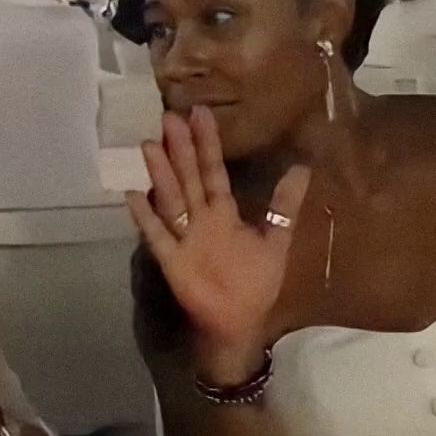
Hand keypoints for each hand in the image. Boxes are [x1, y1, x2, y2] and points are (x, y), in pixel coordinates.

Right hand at [126, 108, 311, 383]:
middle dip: (180, 149)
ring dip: (161, 174)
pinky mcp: (173, 260)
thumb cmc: (256, 282)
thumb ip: (285, 204)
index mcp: (223, 211)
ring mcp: (184, 237)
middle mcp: (200, 218)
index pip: (213, 170)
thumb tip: (303, 166)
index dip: (207, 143)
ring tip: (150, 145)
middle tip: (169, 116)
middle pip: (188, 178)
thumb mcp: (277, 239)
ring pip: (171, 199)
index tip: (199, 113)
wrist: (240, 322)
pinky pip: (157, 236)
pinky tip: (132, 196)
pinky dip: (145, 218)